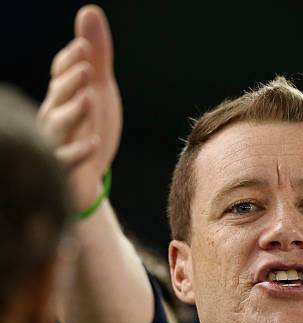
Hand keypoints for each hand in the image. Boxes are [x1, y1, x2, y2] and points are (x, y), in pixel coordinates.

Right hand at [38, 5, 121, 209]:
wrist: (89, 176)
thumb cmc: (90, 129)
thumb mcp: (98, 90)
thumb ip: (96, 57)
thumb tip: (90, 11)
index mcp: (61, 96)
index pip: (61, 74)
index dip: (70, 60)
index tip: (86, 48)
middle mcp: (54, 117)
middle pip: (57, 97)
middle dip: (71, 82)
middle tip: (88, 70)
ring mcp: (57, 143)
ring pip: (56, 126)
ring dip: (72, 112)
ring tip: (90, 100)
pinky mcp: (65, 170)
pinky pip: (65, 161)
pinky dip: (77, 152)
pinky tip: (94, 143)